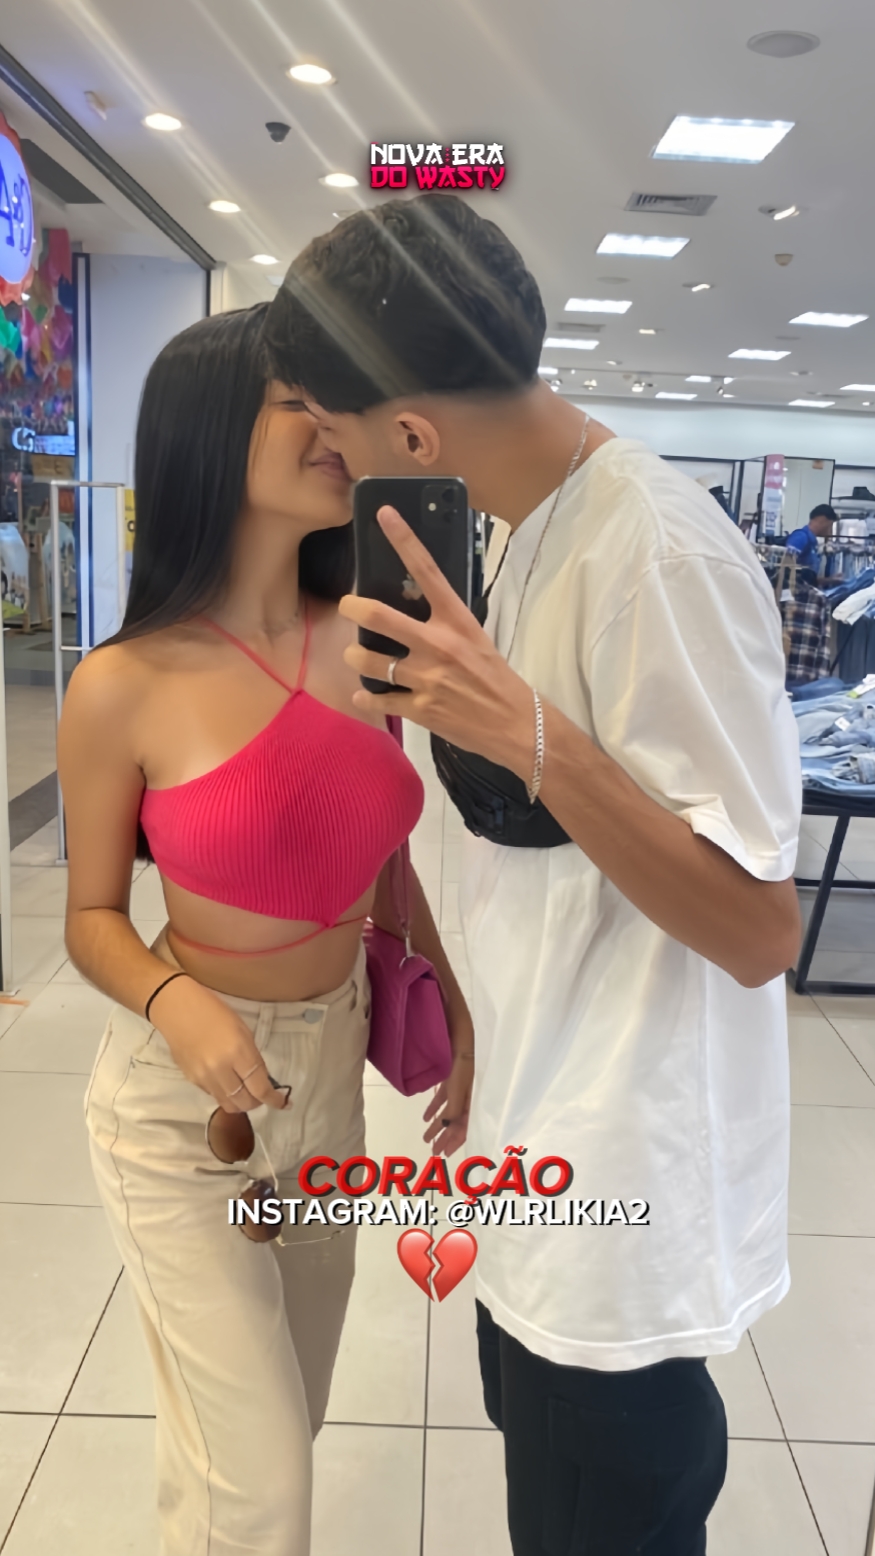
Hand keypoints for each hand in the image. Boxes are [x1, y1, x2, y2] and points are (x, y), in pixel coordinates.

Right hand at [147, 975, 289, 1112]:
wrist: (177, 1009)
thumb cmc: (214, 1011)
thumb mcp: (243, 1030)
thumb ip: (253, 1058)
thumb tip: (261, 1079)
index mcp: (238, 1053)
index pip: (260, 1088)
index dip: (274, 1099)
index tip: (284, 1103)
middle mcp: (221, 1070)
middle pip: (245, 1103)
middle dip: (258, 1102)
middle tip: (263, 1094)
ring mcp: (204, 1078)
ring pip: (228, 1105)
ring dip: (242, 1102)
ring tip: (246, 1092)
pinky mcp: (192, 1080)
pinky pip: (214, 1095)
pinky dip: (225, 1094)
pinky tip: (227, 1082)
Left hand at [339, 507, 532, 774]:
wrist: (516, 725)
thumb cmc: (497, 680)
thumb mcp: (476, 640)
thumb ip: (445, 625)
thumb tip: (414, 611)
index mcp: (456, 621)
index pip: (427, 571)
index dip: (403, 539)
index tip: (383, 514)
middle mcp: (438, 644)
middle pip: (380, 616)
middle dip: (354, 607)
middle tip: (347, 605)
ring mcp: (426, 678)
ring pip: (370, 661)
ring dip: (356, 656)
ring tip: (355, 654)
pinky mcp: (420, 709)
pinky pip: (378, 699)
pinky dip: (366, 698)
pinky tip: (362, 695)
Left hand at [423, 1007, 474, 1156]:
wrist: (450, 997)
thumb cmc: (454, 1027)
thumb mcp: (458, 1063)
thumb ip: (455, 1094)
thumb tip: (447, 1124)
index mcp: (473, 1081)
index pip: (466, 1117)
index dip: (456, 1136)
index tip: (444, 1153)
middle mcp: (469, 1079)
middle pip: (460, 1114)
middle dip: (447, 1135)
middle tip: (434, 1152)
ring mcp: (459, 1071)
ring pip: (452, 1103)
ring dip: (439, 1123)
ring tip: (427, 1138)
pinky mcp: (450, 1063)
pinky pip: (446, 1089)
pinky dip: (436, 1104)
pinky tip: (427, 1115)